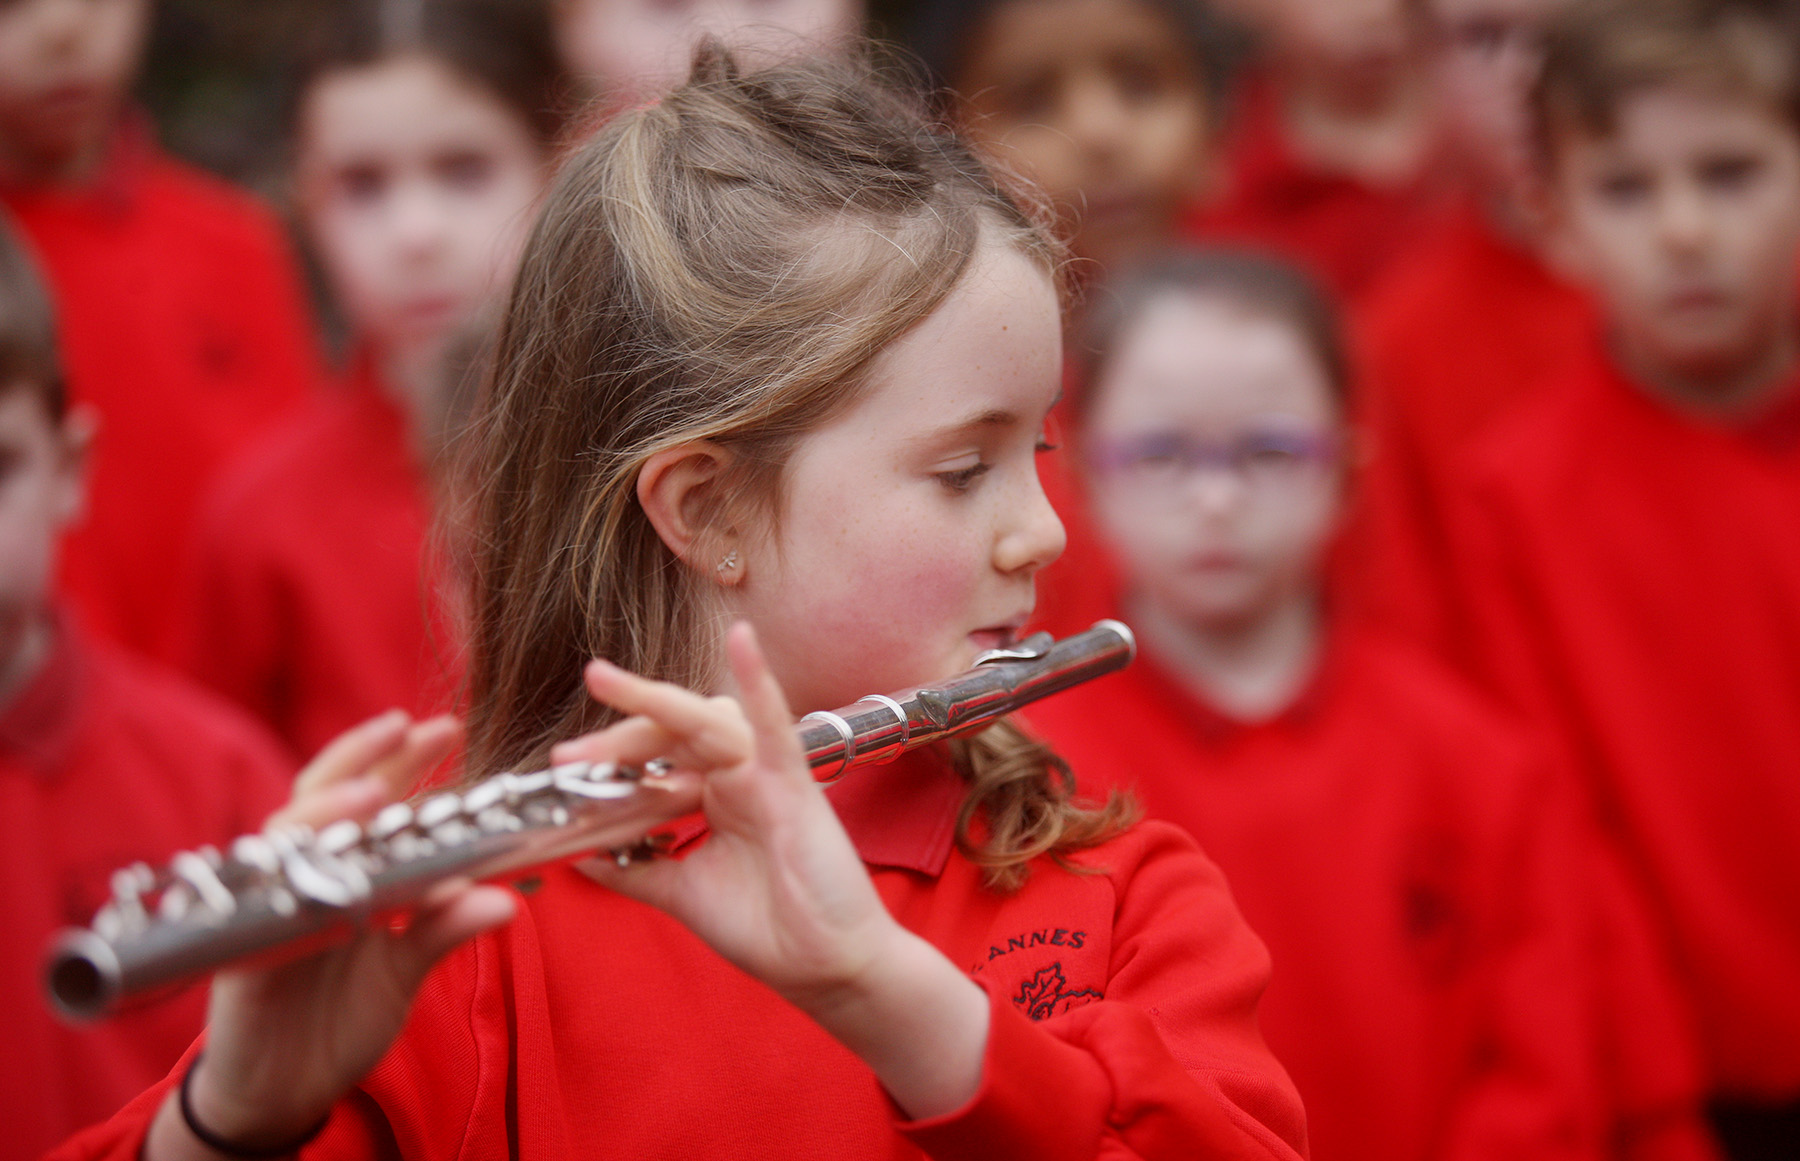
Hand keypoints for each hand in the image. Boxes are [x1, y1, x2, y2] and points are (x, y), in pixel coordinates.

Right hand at [146, 712, 517, 1157]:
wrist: (281, 1091)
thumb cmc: (336, 1020)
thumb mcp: (404, 971)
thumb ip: (444, 931)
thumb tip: (506, 900)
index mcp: (345, 874)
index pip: (370, 799)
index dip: (399, 759)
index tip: (443, 727)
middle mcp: (305, 877)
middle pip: (326, 797)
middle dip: (365, 758)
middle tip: (408, 727)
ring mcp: (271, 908)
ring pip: (287, 837)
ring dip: (329, 811)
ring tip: (372, 791)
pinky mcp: (244, 952)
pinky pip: (264, 906)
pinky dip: (292, 884)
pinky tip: (320, 868)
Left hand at [552, 622, 899, 1002]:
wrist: (825, 969)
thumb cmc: (770, 929)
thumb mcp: (681, 893)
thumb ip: (634, 869)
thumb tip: (576, 856)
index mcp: (714, 797)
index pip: (656, 756)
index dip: (609, 758)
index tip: (561, 769)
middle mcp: (738, 776)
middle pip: (670, 733)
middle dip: (615, 739)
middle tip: (566, 756)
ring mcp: (766, 775)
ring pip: (705, 721)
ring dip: (652, 704)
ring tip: (605, 683)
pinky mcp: (793, 786)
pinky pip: (775, 727)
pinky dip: (760, 682)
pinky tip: (742, 641)